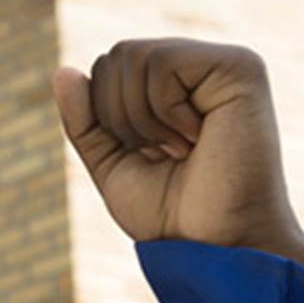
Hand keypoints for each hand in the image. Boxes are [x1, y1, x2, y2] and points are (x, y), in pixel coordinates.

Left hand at [53, 38, 303, 273]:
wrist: (215, 246)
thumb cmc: (172, 215)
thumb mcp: (112, 164)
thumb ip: (86, 120)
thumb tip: (63, 70)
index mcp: (176, 89)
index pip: (108, 68)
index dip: (104, 116)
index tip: (149, 156)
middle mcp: (201, 70)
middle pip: (116, 56)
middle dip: (118, 116)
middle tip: (166, 155)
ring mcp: (224, 63)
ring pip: (132, 55)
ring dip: (140, 119)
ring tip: (183, 148)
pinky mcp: (240, 66)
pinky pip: (161, 62)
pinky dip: (163, 110)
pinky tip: (197, 136)